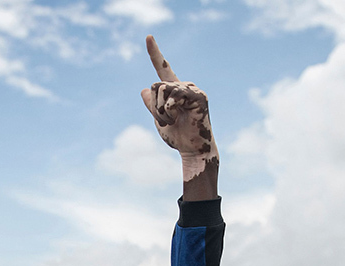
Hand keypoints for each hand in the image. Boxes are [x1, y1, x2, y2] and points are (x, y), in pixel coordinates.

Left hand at [141, 36, 217, 170]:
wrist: (191, 150)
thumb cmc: (177, 136)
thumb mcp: (158, 120)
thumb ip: (151, 105)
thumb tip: (145, 88)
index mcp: (173, 90)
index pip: (163, 69)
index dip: (155, 53)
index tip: (148, 36)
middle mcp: (183, 86)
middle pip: (156, 85)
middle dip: (154, 107)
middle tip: (167, 121)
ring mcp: (192, 89)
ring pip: (162, 89)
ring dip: (161, 111)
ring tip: (173, 121)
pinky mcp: (199, 96)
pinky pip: (173, 96)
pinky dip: (169, 110)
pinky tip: (179, 117)